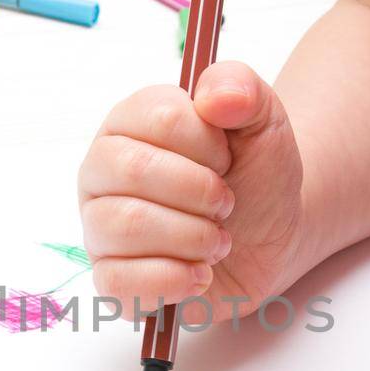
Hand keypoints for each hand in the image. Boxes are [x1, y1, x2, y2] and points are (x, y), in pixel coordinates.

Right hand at [78, 62, 303, 324]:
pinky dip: (173, 280)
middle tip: (227, 204)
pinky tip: (199, 274)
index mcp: (131, 121)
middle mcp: (103, 170)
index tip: (227, 158)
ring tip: (218, 241)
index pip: (160, 117)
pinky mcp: (109, 278)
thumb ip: (242, 88)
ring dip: (193, 237)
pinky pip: (119, 281)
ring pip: (126, 226)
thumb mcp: (264, 121)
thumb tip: (213, 97)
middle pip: (134, 171)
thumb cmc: (254, 176)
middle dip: (201, 192)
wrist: (269, 238)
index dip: (208, 144)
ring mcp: (100, 225)